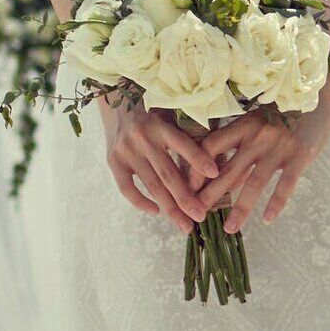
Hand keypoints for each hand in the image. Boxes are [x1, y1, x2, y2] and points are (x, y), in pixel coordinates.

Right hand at [99, 104, 217, 229]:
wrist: (118, 105)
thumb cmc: (155, 115)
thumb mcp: (172, 116)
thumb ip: (188, 135)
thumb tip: (214, 167)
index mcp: (160, 125)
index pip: (182, 144)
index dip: (198, 159)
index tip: (216, 175)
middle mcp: (142, 138)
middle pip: (168, 174)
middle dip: (186, 198)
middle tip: (201, 217)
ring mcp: (126, 151)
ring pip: (152, 185)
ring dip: (169, 208)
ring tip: (185, 225)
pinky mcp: (113, 161)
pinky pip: (127, 188)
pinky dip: (141, 202)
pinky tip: (156, 211)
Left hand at [194, 91, 329, 224]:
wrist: (319, 96)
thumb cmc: (283, 113)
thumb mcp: (257, 122)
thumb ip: (240, 145)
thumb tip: (218, 172)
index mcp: (243, 125)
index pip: (211, 146)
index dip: (196, 166)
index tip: (186, 186)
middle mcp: (257, 136)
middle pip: (229, 170)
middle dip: (211, 194)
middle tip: (196, 214)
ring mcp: (279, 147)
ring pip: (255, 183)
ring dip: (241, 208)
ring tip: (229, 228)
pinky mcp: (300, 155)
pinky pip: (286, 184)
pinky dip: (277, 202)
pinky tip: (268, 219)